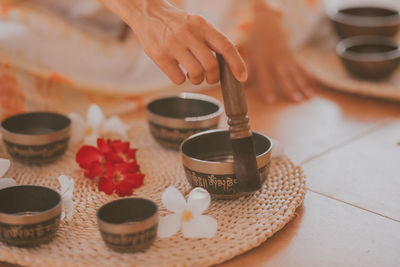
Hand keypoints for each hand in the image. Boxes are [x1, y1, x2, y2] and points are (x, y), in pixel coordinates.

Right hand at [100, 0, 246, 84]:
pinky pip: (178, 79)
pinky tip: (178, 71)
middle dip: (213, 77)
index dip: (237, 64)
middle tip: (210, 78)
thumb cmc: (177, 23)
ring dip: (197, 80)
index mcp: (202, 25)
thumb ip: (212, 39)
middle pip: (211, 65)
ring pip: (196, 73)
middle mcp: (188, 34)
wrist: (147, 13)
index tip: (243, 77)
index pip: (226, 46)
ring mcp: (173, 45)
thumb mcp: (197, 23)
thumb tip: (231, 62)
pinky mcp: (160, 56)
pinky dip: (181, 80)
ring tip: (193, 75)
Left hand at [244, 0, 315, 102]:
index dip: (267, 90)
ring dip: (303, 86)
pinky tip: (313, 88)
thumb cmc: (255, 41)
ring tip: (308, 97)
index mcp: (262, 62)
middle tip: (296, 100)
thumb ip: (249, 70)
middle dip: (290, 89)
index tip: (271, 101)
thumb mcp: (249, 54)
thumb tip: (243, 85)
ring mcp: (286, 59)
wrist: (268, 23)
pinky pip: (302, 69)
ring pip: (296, 74)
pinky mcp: (293, 57)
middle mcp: (276, 61)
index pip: (264, 78)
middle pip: (284, 77)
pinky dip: (308, 78)